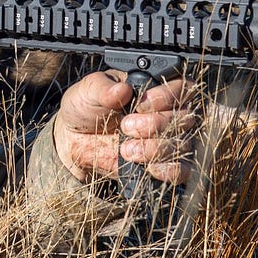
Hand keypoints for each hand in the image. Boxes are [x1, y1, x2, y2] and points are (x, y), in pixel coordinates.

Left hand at [52, 70, 199, 184]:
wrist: (73, 140)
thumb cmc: (86, 107)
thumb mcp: (89, 90)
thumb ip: (104, 88)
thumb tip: (122, 89)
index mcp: (156, 86)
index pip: (182, 86)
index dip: (166, 96)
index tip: (140, 104)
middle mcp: (169, 111)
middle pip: (185, 117)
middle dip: (155, 124)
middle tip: (126, 126)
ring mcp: (168, 139)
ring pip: (183, 144)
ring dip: (155, 148)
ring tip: (126, 149)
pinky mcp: (164, 164)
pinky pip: (182, 170)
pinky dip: (169, 170)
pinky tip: (149, 167)